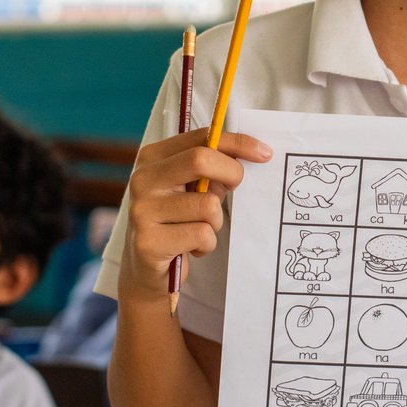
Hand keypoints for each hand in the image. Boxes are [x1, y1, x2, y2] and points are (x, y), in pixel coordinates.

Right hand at [121, 128, 271, 298]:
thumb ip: (214, 167)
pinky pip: (202, 234)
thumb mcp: (194, 187)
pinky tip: (191, 247)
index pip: (200, 138)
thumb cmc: (178, 220)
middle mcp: (142, 180)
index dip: (237, 143)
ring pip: (207, 204)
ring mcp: (142, 211)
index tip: (264, 153)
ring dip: (215, 221)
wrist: (147, 268)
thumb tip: (254, 152)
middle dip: (231, 173)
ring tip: (200, 229)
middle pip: (200, 159)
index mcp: (152, 158)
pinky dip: (207, 244)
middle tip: (236, 188)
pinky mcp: (149, 242)